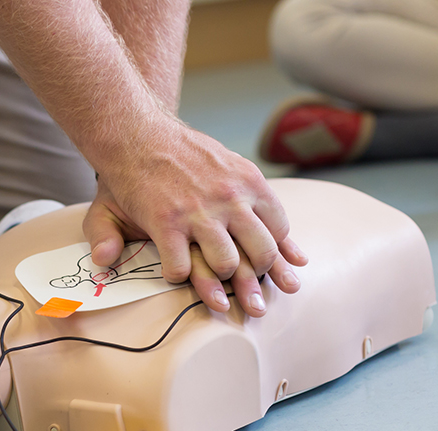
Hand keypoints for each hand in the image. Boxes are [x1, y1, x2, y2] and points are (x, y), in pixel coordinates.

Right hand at [84, 121, 307, 312]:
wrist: (136, 132)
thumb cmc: (182, 154)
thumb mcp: (233, 169)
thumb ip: (265, 213)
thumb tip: (301, 259)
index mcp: (250, 183)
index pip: (279, 230)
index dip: (273, 253)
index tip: (266, 268)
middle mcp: (230, 198)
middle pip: (261, 253)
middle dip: (254, 277)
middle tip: (245, 290)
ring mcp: (199, 212)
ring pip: (226, 264)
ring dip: (218, 279)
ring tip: (210, 279)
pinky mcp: (166, 222)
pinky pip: (181, 267)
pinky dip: (178, 276)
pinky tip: (175, 271)